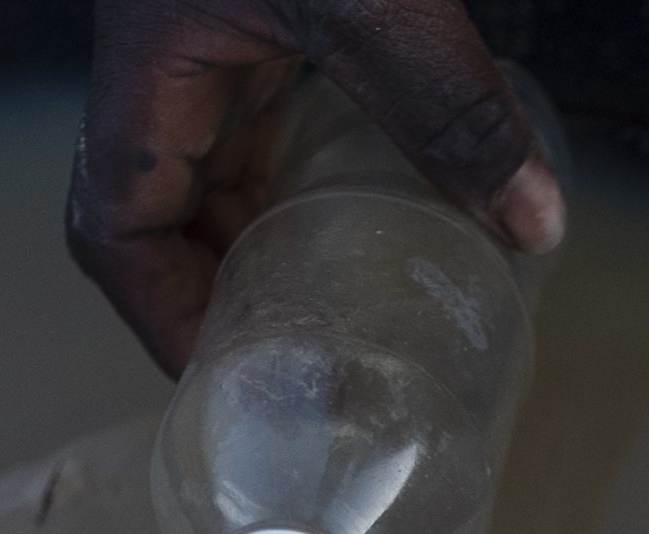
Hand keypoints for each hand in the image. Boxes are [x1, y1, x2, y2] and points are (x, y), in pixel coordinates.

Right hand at [68, 0, 564, 374]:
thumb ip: (448, 104)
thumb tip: (532, 223)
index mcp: (151, 65)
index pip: (116, 224)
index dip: (158, 318)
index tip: (224, 382)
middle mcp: (166, 55)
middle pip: (161, 207)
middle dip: (217, 295)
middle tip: (294, 369)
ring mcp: (213, 28)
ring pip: (213, 159)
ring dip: (261, 238)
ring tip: (333, 314)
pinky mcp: (264, 5)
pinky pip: (264, 110)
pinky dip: (301, 172)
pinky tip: (365, 208)